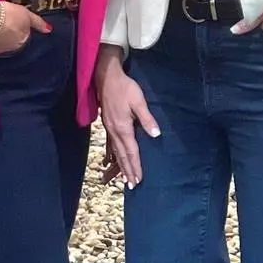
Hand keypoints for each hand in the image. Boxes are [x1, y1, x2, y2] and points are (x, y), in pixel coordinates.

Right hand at [0, 1, 49, 55]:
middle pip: (15, 40)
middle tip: (5, 21)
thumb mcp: (26, 14)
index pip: (25, 35)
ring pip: (4, 43)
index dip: (20, 25)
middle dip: (12, 33)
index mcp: (24, 40)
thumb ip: (38, 23)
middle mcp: (14, 48)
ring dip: (2, 37)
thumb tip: (49, 30)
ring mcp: (1, 50)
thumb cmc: (8, 14)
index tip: (14, 19)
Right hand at [96, 45, 159, 186]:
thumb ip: (146, 119)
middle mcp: (114, 131)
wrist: (106, 77)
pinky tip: (116, 159)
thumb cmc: (124, 87)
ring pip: (116, 152)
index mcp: (123, 128)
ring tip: (125, 179)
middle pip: (122, 155)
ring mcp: (109, 128)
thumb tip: (156, 135)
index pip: (131, 151)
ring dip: (121, 166)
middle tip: (132, 186)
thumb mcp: (138, 101)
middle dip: (128, 171)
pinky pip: (111, 145)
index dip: (136, 166)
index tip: (139, 179)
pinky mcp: (107, 124)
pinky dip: (115, 155)